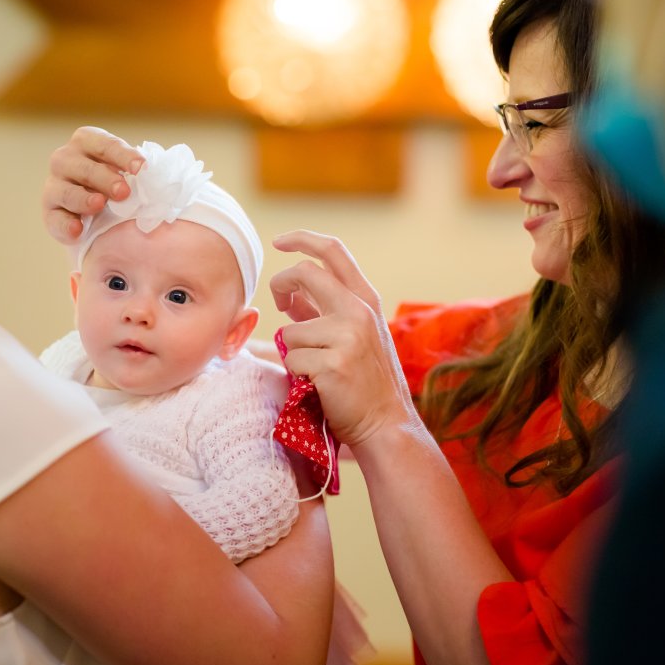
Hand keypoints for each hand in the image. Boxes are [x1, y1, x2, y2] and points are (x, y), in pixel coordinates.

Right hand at [43, 126, 143, 242]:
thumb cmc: (112, 182)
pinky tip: (77, 229)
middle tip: (124, 192)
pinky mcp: (49, 212)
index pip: (105, 145)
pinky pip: (55, 219)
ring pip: (66, 191)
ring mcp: (54, 186)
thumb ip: (134, 170)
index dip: (123, 156)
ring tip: (99, 204)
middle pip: (84, 168)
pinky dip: (66, 225)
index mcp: (86, 141)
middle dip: (105, 179)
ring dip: (83, 198)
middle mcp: (65, 159)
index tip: (142, 168)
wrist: (93, 211)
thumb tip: (154, 176)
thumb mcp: (123, 170)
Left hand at [269, 230, 418, 449]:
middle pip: (304, 273)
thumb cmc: (364, 382)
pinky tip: (320, 385)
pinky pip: (291, 359)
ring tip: (318, 371)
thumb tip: (290, 297)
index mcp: (365, 300)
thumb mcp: (353, 337)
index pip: (333, 252)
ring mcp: (347, 336)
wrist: (386, 424)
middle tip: (279, 303)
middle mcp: (359, 311)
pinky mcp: (333, 363)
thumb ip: (323, 313)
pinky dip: (297, 374)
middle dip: (281, 285)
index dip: (303, 239)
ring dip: (294, 352)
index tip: (280, 241)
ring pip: (290, 330)